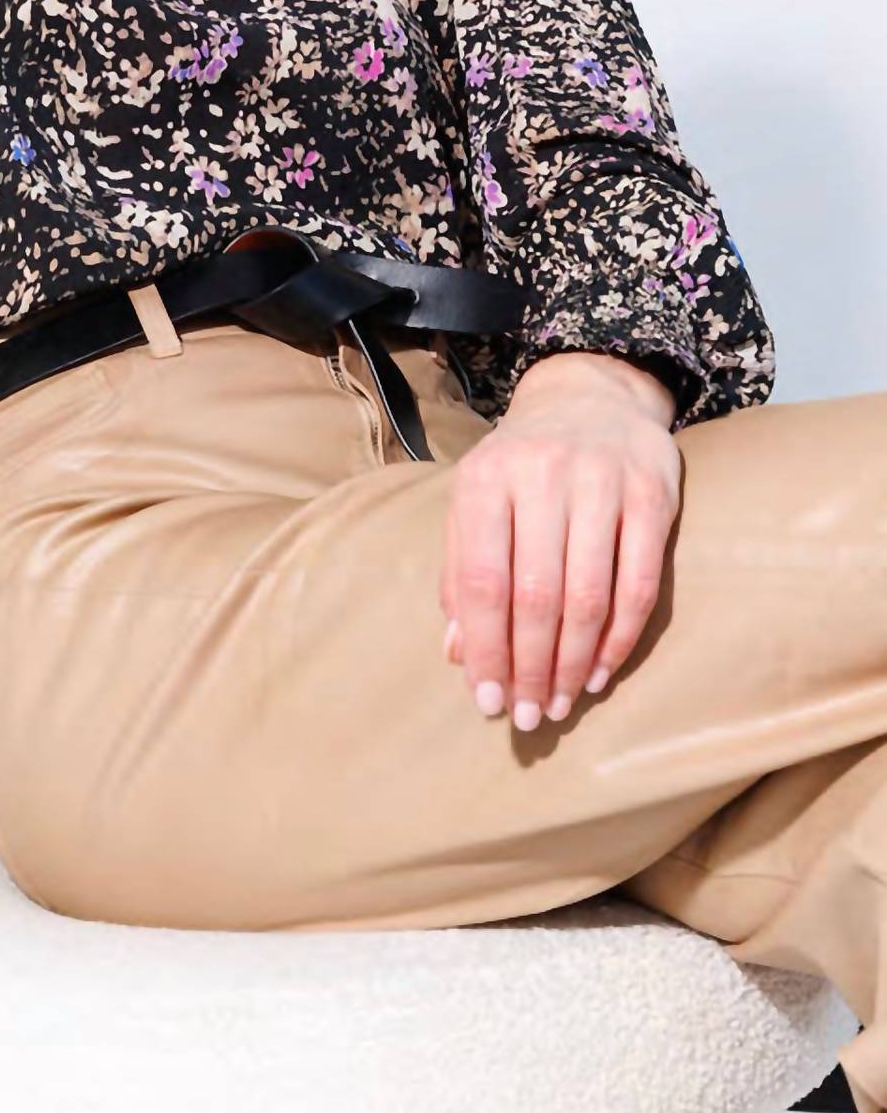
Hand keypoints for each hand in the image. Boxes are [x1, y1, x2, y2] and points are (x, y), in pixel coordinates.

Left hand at [440, 350, 680, 728]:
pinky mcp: (654, 492)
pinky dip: (620, 638)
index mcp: (485, 479)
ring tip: (562, 702)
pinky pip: (639, 583)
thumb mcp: (476, 502)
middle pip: (536, 595)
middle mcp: (542, 474)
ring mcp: (602, 481)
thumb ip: (461, 572)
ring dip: (574, 662)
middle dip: (531, 667)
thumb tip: (459, 655)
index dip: (486, 648)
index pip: (482, 580)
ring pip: (589, 595)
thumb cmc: (520, 466)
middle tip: (530, 716)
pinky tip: (600, 671)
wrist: (588, 396)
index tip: (488, 701)